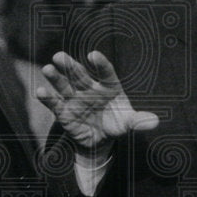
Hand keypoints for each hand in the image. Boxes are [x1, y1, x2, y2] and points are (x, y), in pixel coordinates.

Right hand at [36, 50, 158, 153]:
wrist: (99, 141)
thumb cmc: (116, 124)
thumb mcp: (128, 123)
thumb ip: (139, 121)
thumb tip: (156, 122)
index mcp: (108, 86)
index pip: (105, 72)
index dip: (100, 64)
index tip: (94, 55)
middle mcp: (89, 88)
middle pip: (80, 74)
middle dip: (70, 65)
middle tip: (59, 55)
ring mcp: (75, 99)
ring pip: (64, 85)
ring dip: (56, 77)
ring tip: (48, 68)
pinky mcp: (64, 112)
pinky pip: (55, 103)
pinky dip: (47, 98)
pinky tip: (40, 91)